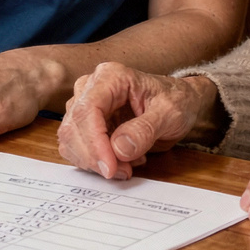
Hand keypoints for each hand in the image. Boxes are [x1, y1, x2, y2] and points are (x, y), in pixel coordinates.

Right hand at [58, 62, 218, 180]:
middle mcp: (90, 87)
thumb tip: (119, 149)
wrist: (179, 101)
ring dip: (94, 162)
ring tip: (128, 164)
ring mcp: (85, 105)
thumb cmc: (176, 100)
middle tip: (124, 172)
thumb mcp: (170, 114)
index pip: (88, 110)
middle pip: (73, 127)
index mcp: (110, 77)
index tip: (111, 167)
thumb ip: (145, 130)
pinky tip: (121, 161)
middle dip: (94, 157)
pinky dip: (94, 162)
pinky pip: (76, 149)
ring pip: (70, 140)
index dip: (94, 143)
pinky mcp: (85, 124)